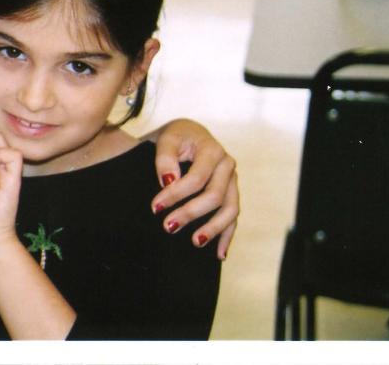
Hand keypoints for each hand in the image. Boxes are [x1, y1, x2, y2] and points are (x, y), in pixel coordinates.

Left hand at [149, 119, 238, 259]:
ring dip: (213, 228)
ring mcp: (233, 181)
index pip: (197, 178)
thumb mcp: (166, 140)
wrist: (188, 134)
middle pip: (215, 196)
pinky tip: (219, 254)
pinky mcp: (232, 193)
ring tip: (195, 242)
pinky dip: (227, 235)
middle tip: (168, 227)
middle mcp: (227, 165)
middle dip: (191, 213)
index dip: (177, 194)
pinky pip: (233, 217)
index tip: (155, 207)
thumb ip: (165, 158)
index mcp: (212, 151)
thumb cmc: (176, 137)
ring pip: (230, 209)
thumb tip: (168, 181)